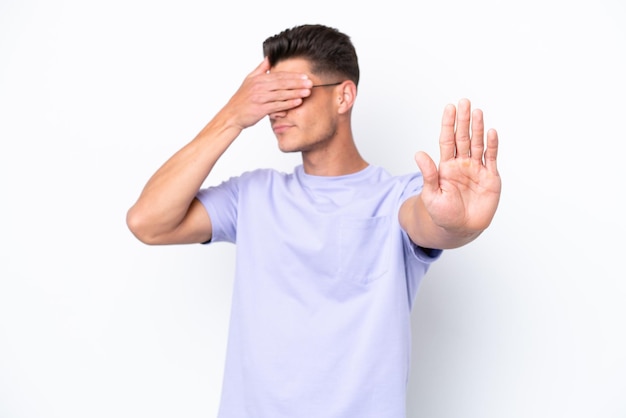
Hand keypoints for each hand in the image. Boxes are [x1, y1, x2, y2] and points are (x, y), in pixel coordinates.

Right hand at [222, 57, 312, 129]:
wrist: (232, 115)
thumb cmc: (242, 99)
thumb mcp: (249, 80)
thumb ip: (261, 69)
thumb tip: (269, 57)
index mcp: (258, 79)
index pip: (279, 75)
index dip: (293, 76)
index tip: (304, 76)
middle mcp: (259, 87)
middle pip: (282, 83)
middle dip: (297, 83)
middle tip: (310, 83)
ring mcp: (260, 98)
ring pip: (282, 94)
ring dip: (296, 93)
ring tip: (307, 92)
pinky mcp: (261, 109)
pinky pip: (277, 105)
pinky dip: (288, 103)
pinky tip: (298, 102)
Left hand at [414, 98, 500, 233]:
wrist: (459, 230)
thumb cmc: (442, 214)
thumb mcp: (431, 195)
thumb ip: (428, 174)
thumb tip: (418, 153)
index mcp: (446, 167)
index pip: (447, 140)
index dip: (448, 124)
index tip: (449, 108)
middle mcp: (461, 165)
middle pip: (463, 138)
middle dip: (463, 120)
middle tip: (465, 102)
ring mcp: (476, 170)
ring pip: (477, 144)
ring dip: (478, 129)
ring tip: (477, 112)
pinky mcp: (490, 178)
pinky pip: (491, 159)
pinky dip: (492, 145)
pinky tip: (491, 132)